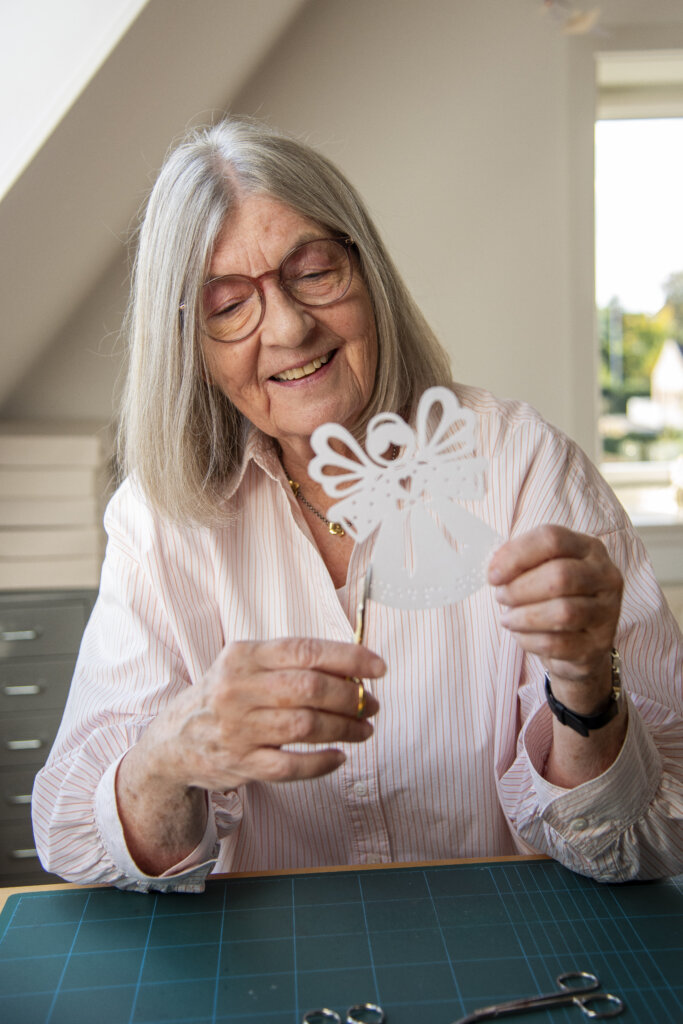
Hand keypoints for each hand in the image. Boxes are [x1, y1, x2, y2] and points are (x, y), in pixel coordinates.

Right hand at [137, 637, 384, 793]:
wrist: (172, 741)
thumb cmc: (224, 696)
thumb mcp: (246, 666)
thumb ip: (291, 663)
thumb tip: (352, 671)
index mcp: (244, 655)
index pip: (305, 651)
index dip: (348, 658)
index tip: (379, 667)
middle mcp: (238, 689)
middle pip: (308, 689)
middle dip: (351, 697)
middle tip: (372, 703)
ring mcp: (237, 728)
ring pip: (305, 727)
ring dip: (344, 729)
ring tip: (364, 729)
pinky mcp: (239, 764)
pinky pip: (291, 766)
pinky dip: (321, 762)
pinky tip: (339, 756)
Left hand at [488, 525, 622, 712]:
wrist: (580, 642)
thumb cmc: (553, 597)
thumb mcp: (542, 570)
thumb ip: (522, 562)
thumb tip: (496, 567)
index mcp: (589, 548)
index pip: (552, 539)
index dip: (517, 555)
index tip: (493, 575)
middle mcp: (605, 576)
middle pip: (560, 575)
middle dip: (520, 588)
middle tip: (501, 596)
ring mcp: (607, 612)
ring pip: (562, 612)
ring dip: (524, 616)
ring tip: (508, 618)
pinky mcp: (598, 645)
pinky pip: (558, 643)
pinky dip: (530, 640)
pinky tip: (520, 635)